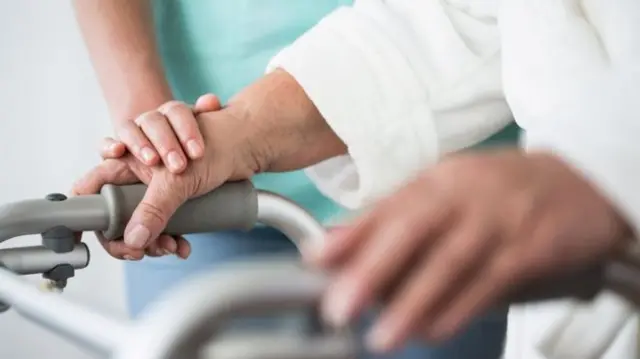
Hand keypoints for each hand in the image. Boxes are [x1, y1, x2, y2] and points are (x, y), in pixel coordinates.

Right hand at [72, 105, 260, 259]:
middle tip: (148, 249)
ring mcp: (156, 188)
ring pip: (141, 224)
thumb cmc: (212, 143)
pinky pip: (163, 226)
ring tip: (174, 247)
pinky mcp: (175, 200)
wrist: (248, 144)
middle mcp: (137, 174)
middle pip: (117, 214)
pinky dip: (171, 237)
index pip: (92, 185)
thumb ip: (155, 207)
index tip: (105, 231)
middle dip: (131, 235)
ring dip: (154, 240)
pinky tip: (184, 246)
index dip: (90, 208)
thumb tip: (135, 240)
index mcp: (127, 158)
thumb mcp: (178, 178)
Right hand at [110, 94, 220, 172]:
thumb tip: (211, 100)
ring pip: (129, 130)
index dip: (187, 130)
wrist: (173, 160)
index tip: (198, 153)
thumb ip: (205, 116)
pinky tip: (117, 151)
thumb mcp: (200, 135)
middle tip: (179, 166)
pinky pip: (105, 145)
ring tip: (152, 160)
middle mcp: (150, 121)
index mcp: (173, 114)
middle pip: (154, 122)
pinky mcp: (116, 150)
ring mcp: (132, 134)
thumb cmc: (190, 148)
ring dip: (140, 144)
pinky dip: (108, 146)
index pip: (177, 112)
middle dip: (167, 143)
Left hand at [305, 150, 630, 352]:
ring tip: (382, 334)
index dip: (349, 236)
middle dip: (371, 270)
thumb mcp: (446, 190)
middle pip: (412, 229)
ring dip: (412, 301)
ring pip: (449, 261)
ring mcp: (498, 220)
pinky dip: (459, 308)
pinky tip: (434, 329)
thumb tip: (337, 243)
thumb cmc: (500, 190)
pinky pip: (489, 281)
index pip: (387, 208)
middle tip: (340, 307)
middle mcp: (463, 195)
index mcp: (437, 180)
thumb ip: (393, 216)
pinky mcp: (530, 247)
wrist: (578, 179)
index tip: (315, 262)